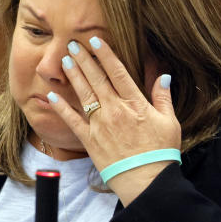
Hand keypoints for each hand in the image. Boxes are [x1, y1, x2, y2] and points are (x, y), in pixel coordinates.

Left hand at [46, 36, 181, 205]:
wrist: (146, 181)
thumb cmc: (160, 152)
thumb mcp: (169, 122)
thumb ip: (163, 97)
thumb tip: (163, 75)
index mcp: (135, 104)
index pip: (118, 72)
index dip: (105, 54)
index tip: (95, 40)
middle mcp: (115, 110)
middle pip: (97, 78)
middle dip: (84, 59)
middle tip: (73, 44)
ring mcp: (100, 124)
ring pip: (83, 93)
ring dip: (73, 75)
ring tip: (64, 60)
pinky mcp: (89, 139)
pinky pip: (72, 120)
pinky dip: (60, 107)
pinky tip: (51, 95)